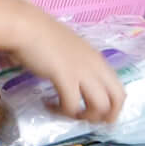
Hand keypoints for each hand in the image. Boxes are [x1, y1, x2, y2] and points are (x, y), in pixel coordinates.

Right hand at [9, 10, 126, 122]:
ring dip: (84, 116)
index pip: (118, 89)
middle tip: (86, 120)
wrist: (26, 26)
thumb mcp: (67, 50)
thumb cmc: (40, 34)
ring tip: (65, 113)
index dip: (111, 107)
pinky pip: (72, 105)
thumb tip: (68, 80)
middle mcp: (95, 66)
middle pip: (118, 99)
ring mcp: (82, 72)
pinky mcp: (66, 77)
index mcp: (97, 60)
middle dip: (106, 116)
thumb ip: (74, 65)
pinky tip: (48, 105)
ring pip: (100, 106)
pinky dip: (61, 111)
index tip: (93, 112)